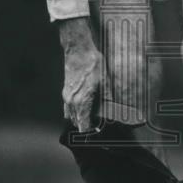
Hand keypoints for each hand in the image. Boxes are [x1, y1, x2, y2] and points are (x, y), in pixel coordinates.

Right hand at [58, 17, 101, 131]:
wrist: (78, 48)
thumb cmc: (93, 63)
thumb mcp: (105, 81)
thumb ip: (108, 99)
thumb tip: (116, 110)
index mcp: (81, 102)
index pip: (83, 126)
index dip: (91, 133)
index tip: (99, 135)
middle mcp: (71, 102)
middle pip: (76, 123)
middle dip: (86, 127)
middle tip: (98, 128)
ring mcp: (66, 96)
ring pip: (71, 116)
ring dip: (80, 119)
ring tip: (92, 119)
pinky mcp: (66, 90)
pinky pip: (68, 107)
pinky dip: (75, 111)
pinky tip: (84, 107)